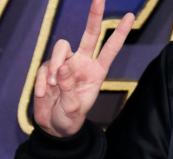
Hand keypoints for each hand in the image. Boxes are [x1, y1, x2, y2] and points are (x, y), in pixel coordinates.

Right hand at [33, 0, 134, 137]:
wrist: (53, 127)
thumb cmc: (69, 119)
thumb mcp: (73, 108)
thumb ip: (69, 88)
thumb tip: (63, 68)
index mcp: (96, 72)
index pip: (110, 49)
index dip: (120, 33)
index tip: (130, 16)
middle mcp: (82, 63)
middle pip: (89, 35)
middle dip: (95, 16)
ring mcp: (64, 64)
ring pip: (60, 48)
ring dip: (55, 66)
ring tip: (54, 87)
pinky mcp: (48, 67)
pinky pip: (45, 66)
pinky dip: (43, 81)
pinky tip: (44, 94)